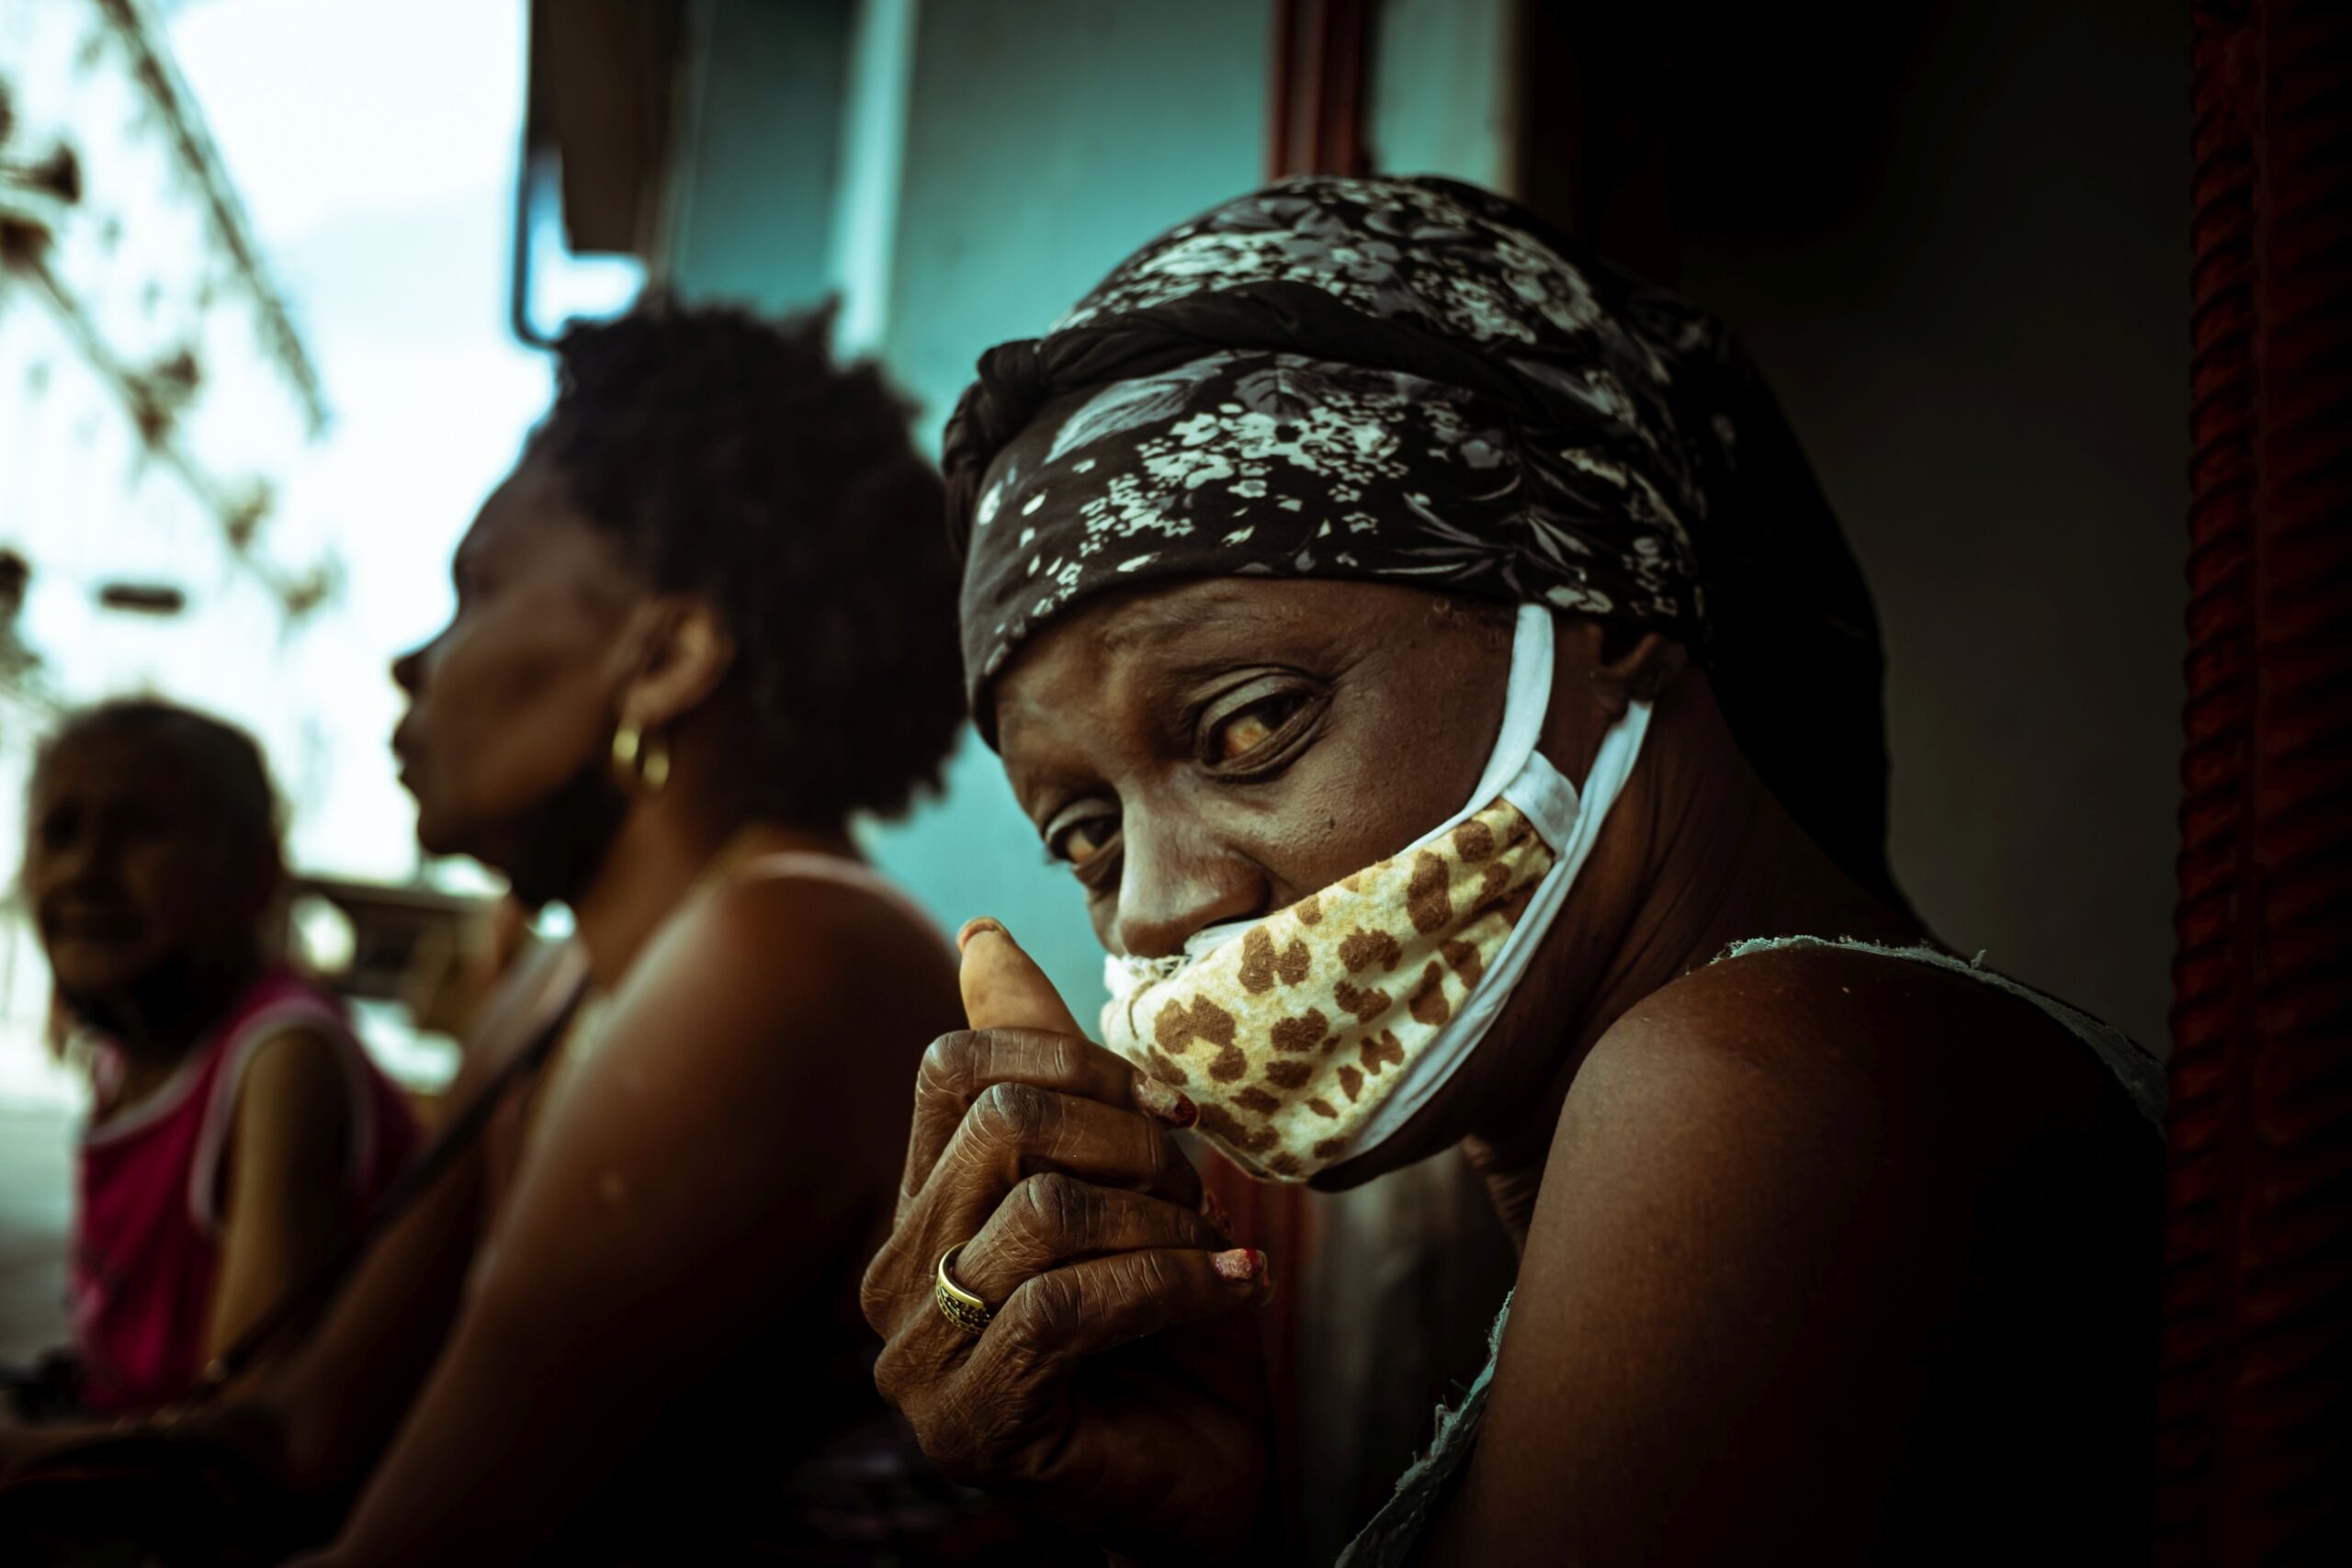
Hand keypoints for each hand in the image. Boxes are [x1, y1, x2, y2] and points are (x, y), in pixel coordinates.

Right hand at [862, 920, 1276, 1560]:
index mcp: (920, 1206)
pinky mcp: (972, 1423)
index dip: (1073, 1058)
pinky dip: (1174, 1284)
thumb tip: (982, 930)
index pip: (953, 1065)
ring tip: (1213, 1254)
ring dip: (1162, 1226)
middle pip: (1000, 1123)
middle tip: (1194, 1194)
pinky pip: (1066, 1306)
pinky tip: (1234, 1290)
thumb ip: (1050, 1067)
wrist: (1217, 1475)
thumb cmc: (1168, 1328)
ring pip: (1042, 1212)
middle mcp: (892, 1280)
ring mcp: (919, 1361)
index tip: (1164, 1108)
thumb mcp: (1119, 1177)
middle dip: (1128, 1144)